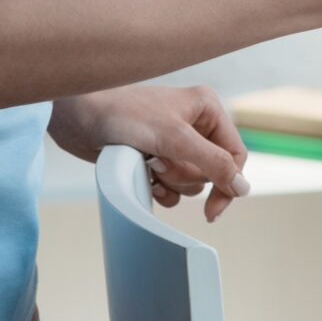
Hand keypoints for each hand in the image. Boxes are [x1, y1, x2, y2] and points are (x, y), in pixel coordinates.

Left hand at [49, 85, 250, 220]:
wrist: (77, 116)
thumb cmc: (123, 114)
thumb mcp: (175, 138)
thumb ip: (214, 163)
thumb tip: (244, 188)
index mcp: (207, 109)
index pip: (234, 155)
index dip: (227, 183)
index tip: (212, 211)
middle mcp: (193, 125)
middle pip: (210, 172)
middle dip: (184, 175)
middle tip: (160, 162)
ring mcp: (172, 144)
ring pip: (190, 183)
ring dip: (169, 181)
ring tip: (147, 163)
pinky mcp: (153, 159)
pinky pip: (170, 189)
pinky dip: (157, 189)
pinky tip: (141, 176)